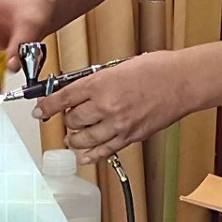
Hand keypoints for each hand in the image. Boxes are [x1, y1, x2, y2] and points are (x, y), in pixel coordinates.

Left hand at [36, 51, 192, 163]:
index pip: (62, 98)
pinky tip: (85, 154)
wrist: (182, 81)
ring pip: (83, 140)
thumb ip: (98, 81)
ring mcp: (118, 124)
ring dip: (74, 138)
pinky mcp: (130, 137)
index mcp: (100, 83)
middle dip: (66, 119)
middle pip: (71, 120)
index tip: (39, 110)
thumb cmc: (157, 69)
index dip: (46, 106)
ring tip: (73, 135)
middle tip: (67, 116)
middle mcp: (106, 105)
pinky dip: (90, 154)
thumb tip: (80, 91)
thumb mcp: (119, 67)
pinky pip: (103, 151)